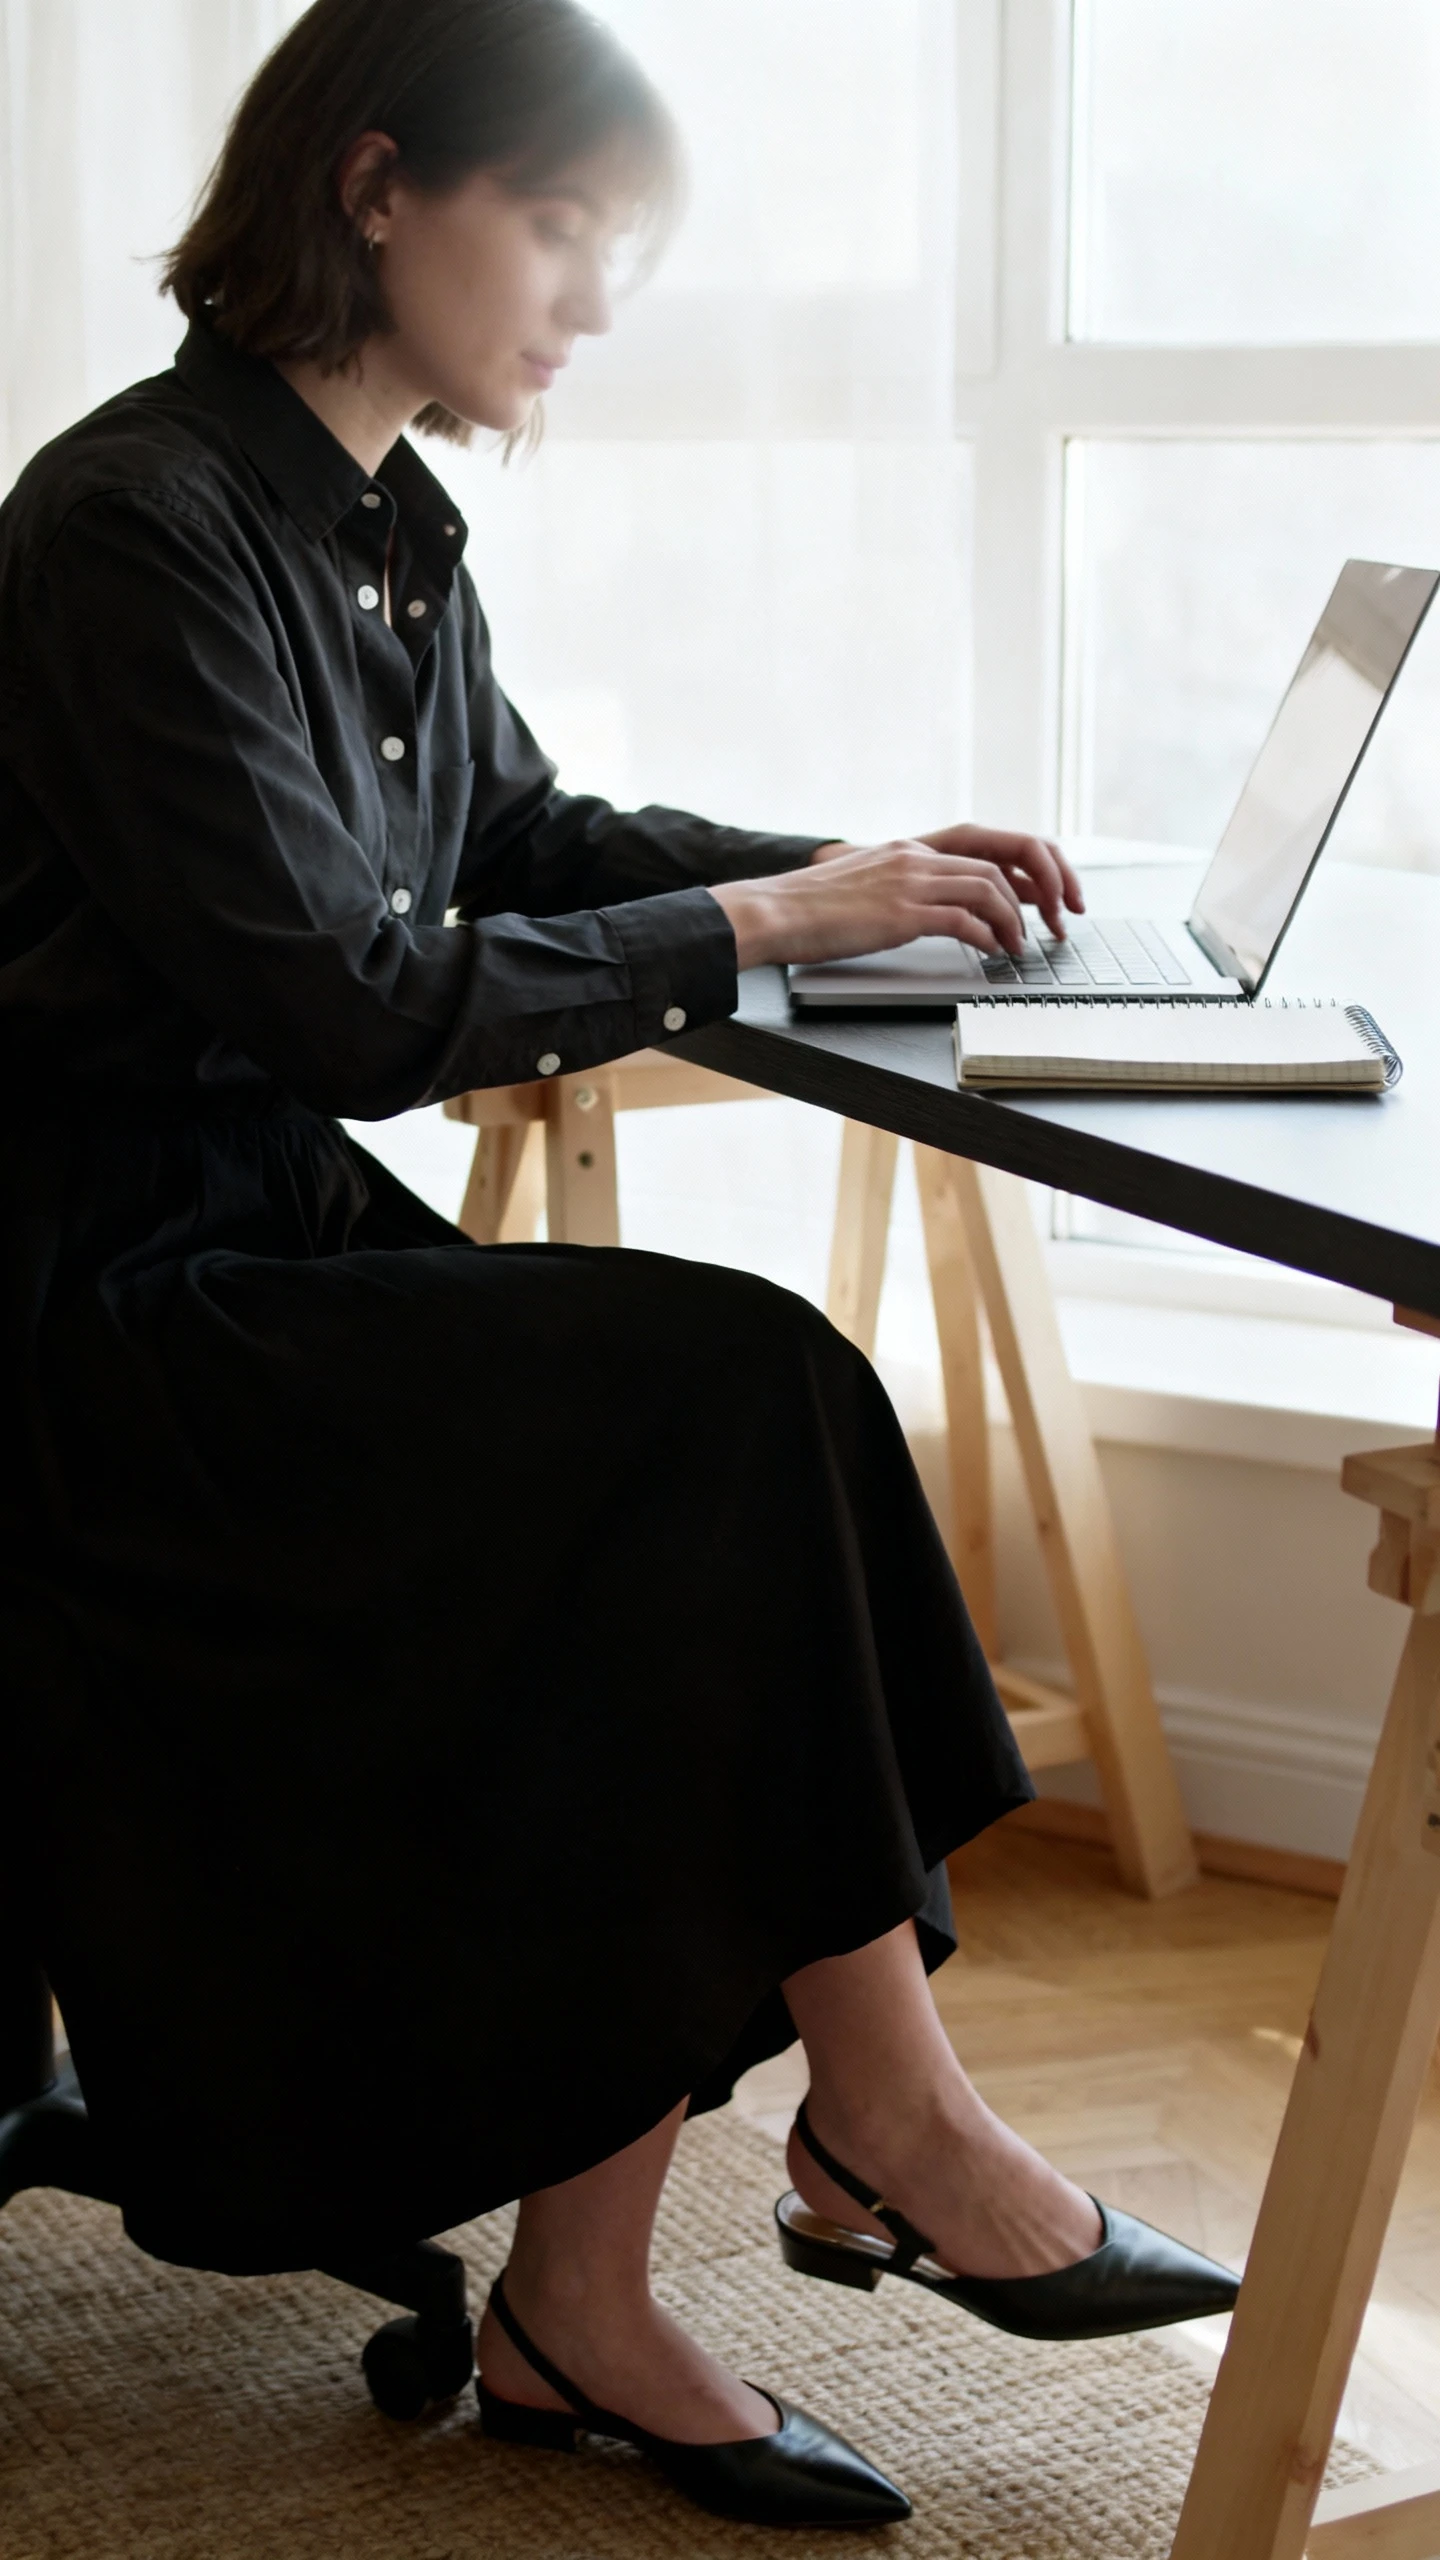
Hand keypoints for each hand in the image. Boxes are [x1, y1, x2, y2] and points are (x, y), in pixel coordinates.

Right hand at [710, 826, 1083, 972]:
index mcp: (911, 847)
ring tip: (1021, 948)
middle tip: (1058, 921)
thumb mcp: (866, 885)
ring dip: (1016, 920)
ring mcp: (909, 881)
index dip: (1029, 866)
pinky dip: (988, 936)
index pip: (989, 842)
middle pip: (1003, 857)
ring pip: (989, 888)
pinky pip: (963, 919)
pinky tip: (993, 953)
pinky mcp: (900, 913)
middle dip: (1043, 888)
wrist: (773, 911)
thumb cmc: (811, 909)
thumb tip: (940, 910)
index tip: (1049, 895)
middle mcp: (916, 855)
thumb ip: (904, 888)